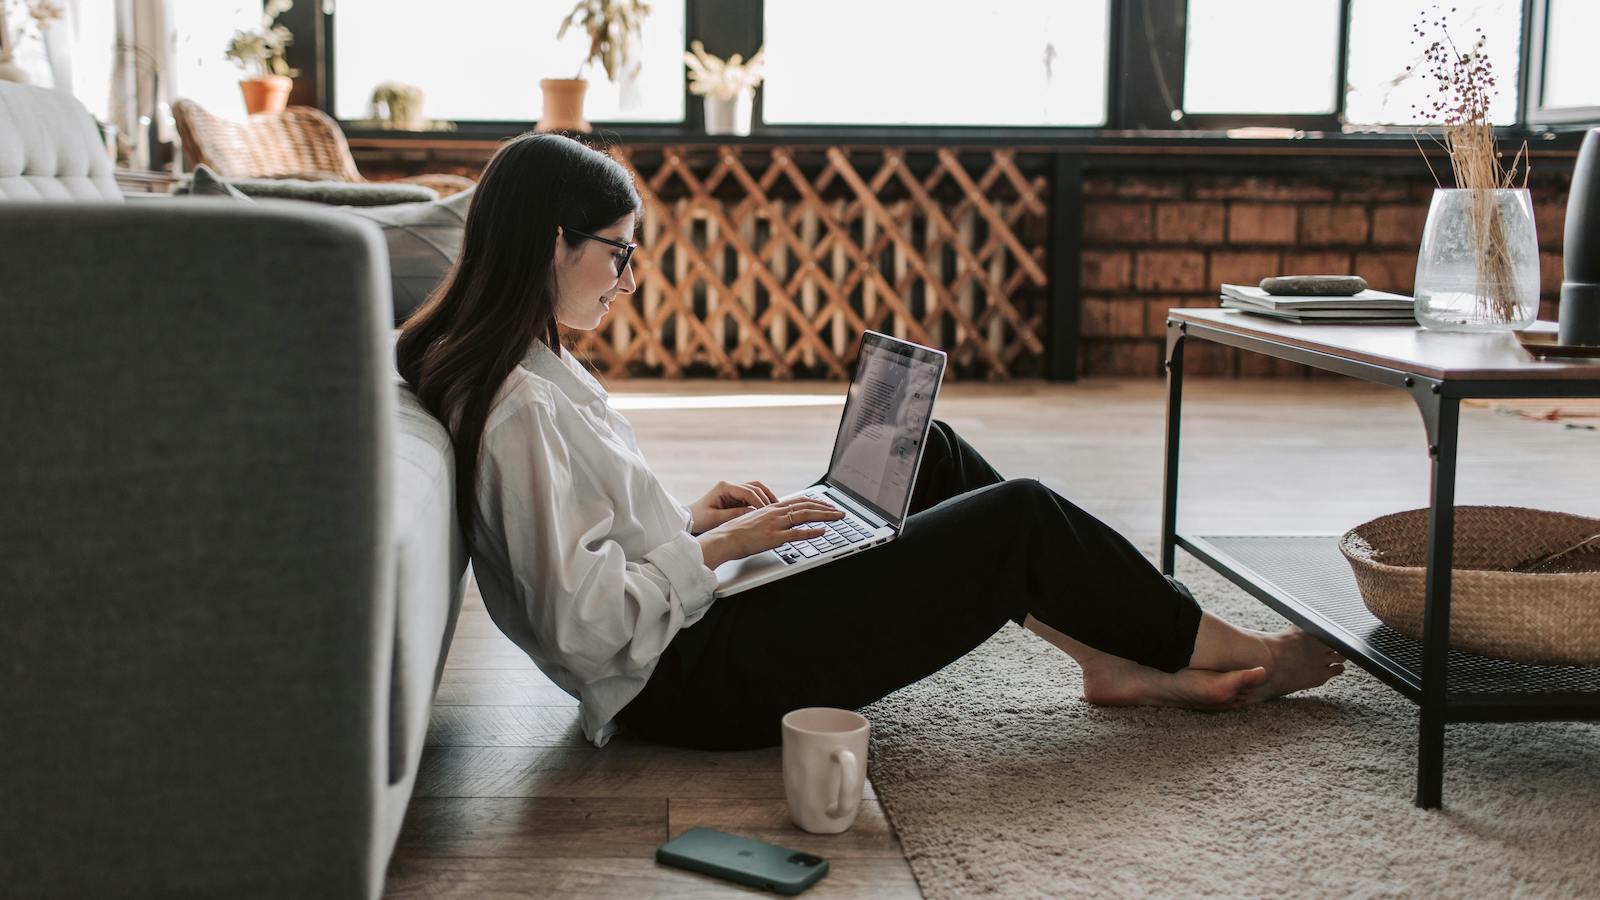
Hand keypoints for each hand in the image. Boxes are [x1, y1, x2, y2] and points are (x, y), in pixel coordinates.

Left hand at [686, 480, 778, 534]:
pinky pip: (752, 496)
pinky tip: (768, 510)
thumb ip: (735, 514)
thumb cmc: (700, 519)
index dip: (759, 501)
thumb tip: (753, 512)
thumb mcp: (716, 518)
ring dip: (766, 497)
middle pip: (755, 487)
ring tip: (776, 508)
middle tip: (776, 510)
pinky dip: (761, 501)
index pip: (747, 491)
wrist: (689, 519)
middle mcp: (730, 486)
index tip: (767, 511)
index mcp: (724, 488)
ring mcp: (733, 491)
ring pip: (755, 489)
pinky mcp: (735, 497)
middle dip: (766, 498)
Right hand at [696, 499, 845, 568]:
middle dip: (826, 508)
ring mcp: (775, 525)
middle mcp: (775, 513)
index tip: (827, 505)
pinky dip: (812, 532)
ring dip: (825, 516)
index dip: (816, 502)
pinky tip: (823, 532)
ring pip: (805, 516)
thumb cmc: (735, 533)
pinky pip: (797, 534)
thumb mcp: (754, 521)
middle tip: (840, 511)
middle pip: (806, 506)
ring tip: (838, 517)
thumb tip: (779, 523)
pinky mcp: (773, 537)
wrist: (723, 539)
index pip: (799, 501)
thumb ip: (768, 520)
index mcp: (771, 508)